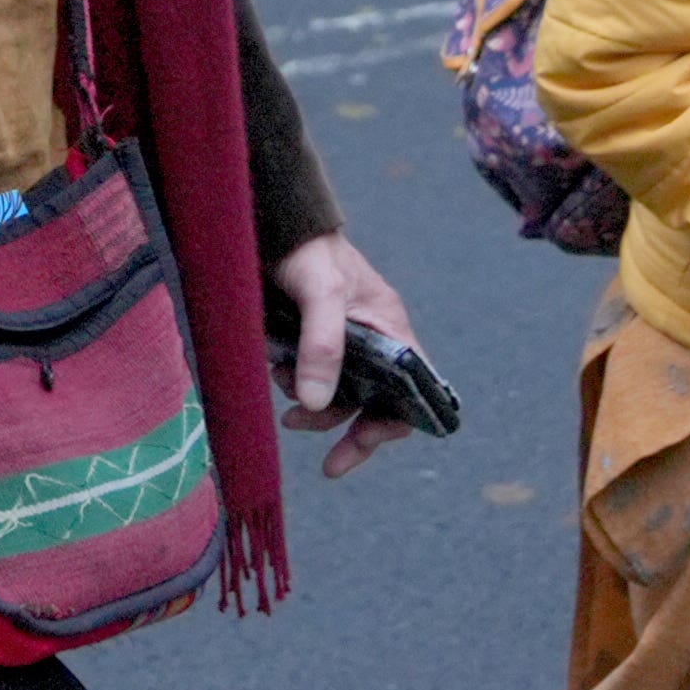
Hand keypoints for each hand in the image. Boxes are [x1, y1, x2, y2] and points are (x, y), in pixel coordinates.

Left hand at [271, 229, 424, 480]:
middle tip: (329, 466)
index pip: (413, 391)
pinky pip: (314, 380)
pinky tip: (277, 374)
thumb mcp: (322, 295)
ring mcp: (345, 344)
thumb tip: (317, 404)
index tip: (364, 440)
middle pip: (376, 404)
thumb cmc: (311, 251)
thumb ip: (323, 345)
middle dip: (349, 431)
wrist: (276, 224)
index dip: (395, 423)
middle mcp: (374, 342)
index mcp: (392, 330)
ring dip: (314, 409)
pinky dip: (298, 387)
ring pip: (339, 397)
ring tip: (284, 394)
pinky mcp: (314, 343)